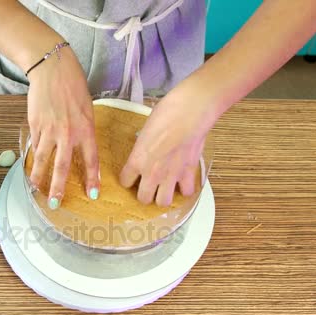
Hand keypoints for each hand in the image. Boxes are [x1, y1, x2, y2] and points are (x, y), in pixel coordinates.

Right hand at [26, 47, 99, 208]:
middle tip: (55, 203)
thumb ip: (83, 131)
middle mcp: (68, 133)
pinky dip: (32, 158)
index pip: (90, 160)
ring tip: (35, 189)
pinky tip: (30, 168)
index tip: (92, 194)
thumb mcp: (87, 110)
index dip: (92, 178)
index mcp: (86, 129)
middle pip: (62, 167)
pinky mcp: (35, 125)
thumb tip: (77, 150)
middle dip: (58, 188)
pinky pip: (35, 145)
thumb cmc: (73, 87)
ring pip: (43, 159)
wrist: (52, 70)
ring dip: (39, 177)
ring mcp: (49, 130)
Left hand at [119, 90, 214, 206]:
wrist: (190, 111)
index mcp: (137, 160)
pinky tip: (183, 182)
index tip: (133, 176)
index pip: (125, 182)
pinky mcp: (189, 173)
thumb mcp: (146, 130)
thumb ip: (144, 147)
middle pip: (143, 198)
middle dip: (145, 194)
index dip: (129, 179)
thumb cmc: (167, 113)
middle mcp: (152, 172)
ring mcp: (171, 175)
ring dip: (164, 196)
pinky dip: (185, 189)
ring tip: (165, 188)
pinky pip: (186, 192)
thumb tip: (147, 149)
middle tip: (149, 186)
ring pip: (163, 202)